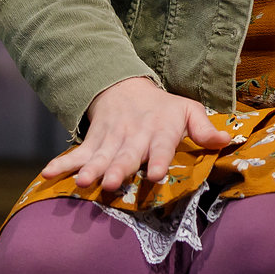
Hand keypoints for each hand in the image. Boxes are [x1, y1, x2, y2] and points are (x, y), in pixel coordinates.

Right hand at [39, 76, 232, 190]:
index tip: (156, 174)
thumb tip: (227, 140)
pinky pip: (75, 154)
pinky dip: (62, 164)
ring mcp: (110, 140)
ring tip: (83, 183)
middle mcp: (133, 136)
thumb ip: (203, 128)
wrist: (125, 89)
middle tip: (112, 184)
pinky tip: (47, 175)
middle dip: (119, 169)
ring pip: (100, 157)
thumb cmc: (163, 108)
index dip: (159, 159)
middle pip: (126, 155)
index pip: (160, 145)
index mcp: (159, 129)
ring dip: (91, 170)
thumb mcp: (187, 110)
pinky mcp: (92, 143)